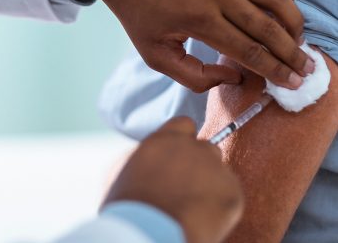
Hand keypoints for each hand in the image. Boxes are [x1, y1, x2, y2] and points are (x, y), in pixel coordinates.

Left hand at [65, 0, 312, 90]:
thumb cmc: (137, 10)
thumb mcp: (154, 53)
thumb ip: (192, 76)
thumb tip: (235, 78)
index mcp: (198, 18)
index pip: (249, 51)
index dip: (275, 70)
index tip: (293, 83)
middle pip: (268, 27)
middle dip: (291, 53)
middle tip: (306, 70)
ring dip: (294, 22)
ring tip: (299, 42)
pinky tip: (286, 9)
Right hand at [103, 117, 243, 242]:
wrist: (148, 234)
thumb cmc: (128, 207)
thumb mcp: (122, 170)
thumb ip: (142, 156)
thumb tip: (149, 157)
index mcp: (164, 139)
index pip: (185, 124)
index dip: (183, 141)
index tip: (179, 158)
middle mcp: (192, 147)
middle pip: (206, 148)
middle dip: (200, 164)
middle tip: (188, 188)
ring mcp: (215, 168)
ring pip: (220, 172)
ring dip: (212, 185)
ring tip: (194, 208)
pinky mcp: (232, 192)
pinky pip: (231, 195)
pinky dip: (222, 207)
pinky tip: (203, 219)